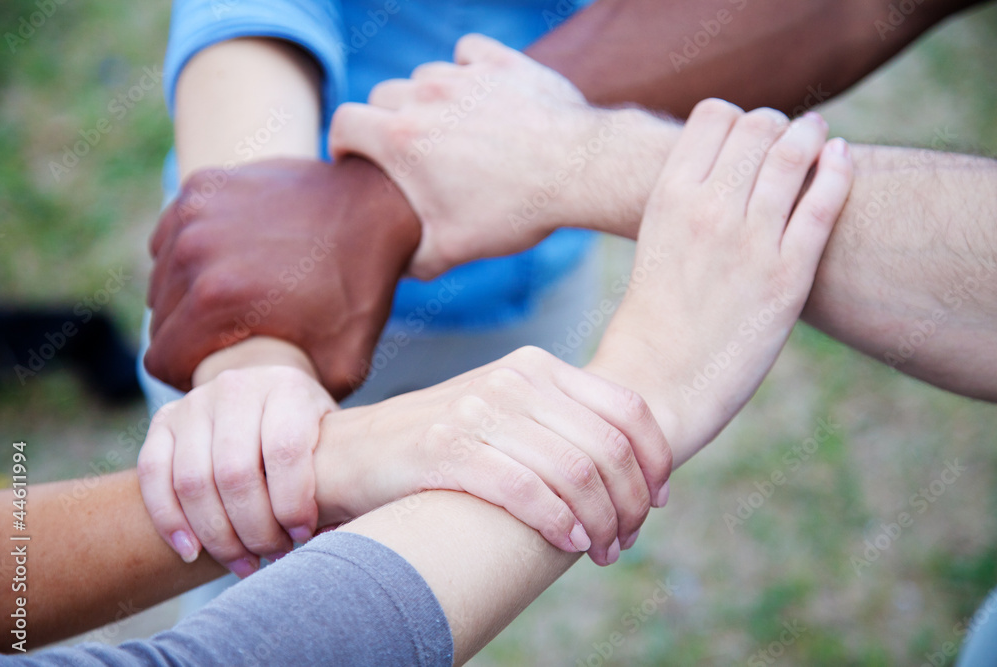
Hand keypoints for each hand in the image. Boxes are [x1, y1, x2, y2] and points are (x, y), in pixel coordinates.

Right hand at [137, 360, 335, 577]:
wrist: (266, 392)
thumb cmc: (307, 429)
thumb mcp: (331, 438)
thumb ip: (335, 476)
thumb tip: (329, 534)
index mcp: (287, 387)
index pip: (285, 450)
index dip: (292, 503)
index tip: (302, 535)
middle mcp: (237, 387)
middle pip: (235, 473)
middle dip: (254, 529)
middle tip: (272, 556)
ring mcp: (195, 402)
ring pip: (193, 481)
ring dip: (217, 535)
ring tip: (243, 563)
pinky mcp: (163, 420)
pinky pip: (154, 475)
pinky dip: (169, 520)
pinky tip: (191, 552)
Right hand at [145, 156, 420, 398]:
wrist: (374, 208)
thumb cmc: (358, 289)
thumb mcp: (342, 365)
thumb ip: (294, 406)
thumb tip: (270, 436)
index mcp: (218, 300)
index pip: (163, 360)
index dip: (188, 375)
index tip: (218, 372)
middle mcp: (194, 253)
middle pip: (159, 320)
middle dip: (188, 338)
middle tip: (230, 339)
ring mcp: (193, 213)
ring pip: (160, 279)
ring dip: (186, 296)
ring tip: (233, 302)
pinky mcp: (201, 187)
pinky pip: (170, 238)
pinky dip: (190, 256)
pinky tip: (229, 264)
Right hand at [313, 346, 671, 565]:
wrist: (351, 451)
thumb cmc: (442, 443)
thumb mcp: (508, 415)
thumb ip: (560, 425)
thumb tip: (631, 469)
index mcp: (538, 367)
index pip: (627, 408)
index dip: (656, 460)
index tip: (658, 500)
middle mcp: (514, 379)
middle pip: (608, 447)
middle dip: (630, 504)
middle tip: (626, 540)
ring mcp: (480, 410)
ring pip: (575, 473)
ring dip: (600, 523)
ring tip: (601, 551)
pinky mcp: (448, 448)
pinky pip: (527, 492)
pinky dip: (558, 523)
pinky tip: (568, 543)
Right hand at [330, 34, 658, 278]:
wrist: (578, 171)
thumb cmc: (513, 211)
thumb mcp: (454, 249)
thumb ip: (414, 260)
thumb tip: (398, 266)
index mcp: (402, 138)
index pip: (343, 123)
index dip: (341, 143)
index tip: (354, 160)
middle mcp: (425, 96)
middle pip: (380, 97)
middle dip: (383, 123)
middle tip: (406, 153)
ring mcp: (464, 75)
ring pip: (422, 76)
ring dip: (425, 98)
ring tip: (447, 129)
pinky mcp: (502, 62)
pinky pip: (467, 51)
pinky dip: (465, 68)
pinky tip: (477, 92)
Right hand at [589, 100, 854, 464]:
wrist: (655, 385)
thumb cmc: (652, 320)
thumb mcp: (654, 241)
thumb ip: (685, 201)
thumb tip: (723, 170)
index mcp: (667, 197)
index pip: (713, 114)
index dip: (735, 118)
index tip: (744, 140)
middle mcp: (709, 208)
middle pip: (757, 126)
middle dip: (774, 126)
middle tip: (783, 141)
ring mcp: (751, 240)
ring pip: (793, 153)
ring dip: (809, 137)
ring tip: (816, 138)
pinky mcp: (788, 275)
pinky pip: (824, 203)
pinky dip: (838, 170)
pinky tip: (841, 159)